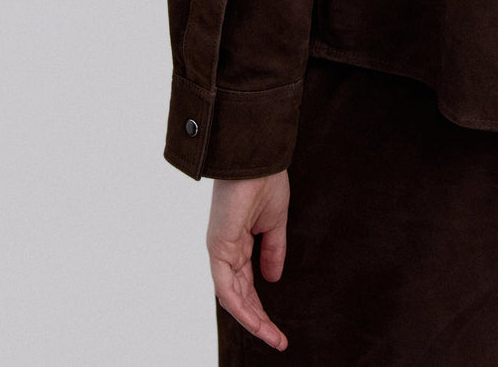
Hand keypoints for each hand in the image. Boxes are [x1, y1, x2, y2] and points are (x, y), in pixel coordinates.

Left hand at [207, 170, 290, 351]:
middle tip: (278, 339)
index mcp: (239, 243)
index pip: (247, 285)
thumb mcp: (274, 222)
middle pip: (240, 296)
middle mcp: (227, 250)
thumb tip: (273, 279)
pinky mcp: (219, 248)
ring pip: (233, 297)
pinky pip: (226, 288)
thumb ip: (273, 250)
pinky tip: (257, 322)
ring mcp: (221, 250)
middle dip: (259, 320)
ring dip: (252, 320)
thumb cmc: (266, 181)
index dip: (262, 307)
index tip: (279, 328)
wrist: (258, 158)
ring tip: (273, 337)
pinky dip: (241, 307)